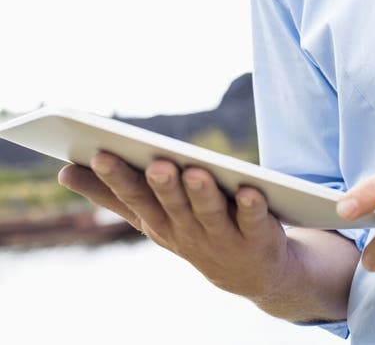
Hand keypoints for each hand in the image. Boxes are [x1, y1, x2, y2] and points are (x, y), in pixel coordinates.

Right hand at [58, 155, 290, 298]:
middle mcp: (186, 231)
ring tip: (194, 171)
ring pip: (209, 212)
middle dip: (160, 184)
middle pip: (170, 204)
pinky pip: (254, 219)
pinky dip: (251, 206)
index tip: (97, 153)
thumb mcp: (151, 215)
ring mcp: (222, 237)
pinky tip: (248, 190)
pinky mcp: (257, 236)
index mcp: (157, 220)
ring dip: (201, 193)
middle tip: (154, 162)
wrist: (250, 273)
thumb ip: (112, 194)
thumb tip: (64, 171)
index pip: (133, 197)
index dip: (115, 178)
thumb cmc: (191, 229)